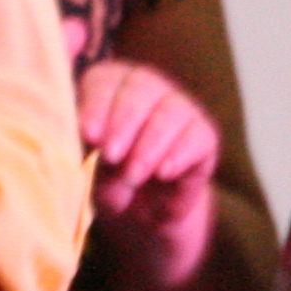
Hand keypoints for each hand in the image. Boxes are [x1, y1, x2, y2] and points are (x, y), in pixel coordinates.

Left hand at [78, 57, 221, 227]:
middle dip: (123, 123)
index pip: (104, 81)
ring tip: (132, 175)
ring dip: (149, 144)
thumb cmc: (105, 178)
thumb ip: (88, 157)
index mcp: (107, 84)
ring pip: (169, 111)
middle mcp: (145, 86)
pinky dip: (179, 154)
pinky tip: (163, 173)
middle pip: (139, 88)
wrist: (142, 209)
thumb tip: (98, 154)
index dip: (96, 105)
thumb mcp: (87, 170)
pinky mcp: (203, 134)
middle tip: (110, 155)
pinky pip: (197, 136)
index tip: (88, 135)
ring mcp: (178, 106)